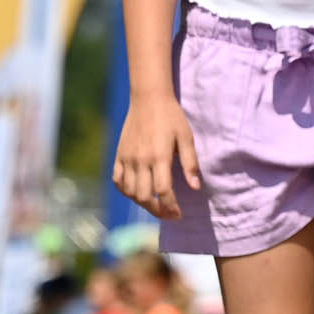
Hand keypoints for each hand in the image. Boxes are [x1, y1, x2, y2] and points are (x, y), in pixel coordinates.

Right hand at [112, 93, 201, 218]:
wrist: (148, 99)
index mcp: (159, 157)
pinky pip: (117, 180)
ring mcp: (126, 158)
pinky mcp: (118, 155)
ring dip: (142, 202)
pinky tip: (137, 193)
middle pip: (143, 196)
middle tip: (170, 213)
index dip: (170, 206)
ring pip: (129, 191)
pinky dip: (125, 191)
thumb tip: (196, 187)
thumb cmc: (172, 117)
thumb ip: (190, 163)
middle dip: (157, 209)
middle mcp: (140, 160)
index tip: (179, 214)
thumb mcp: (187, 138)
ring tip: (156, 204)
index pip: (162, 191)